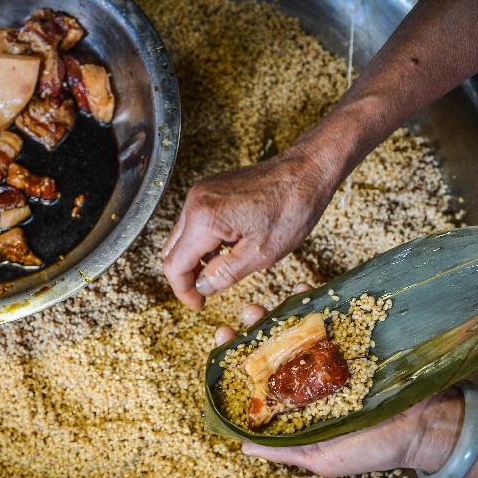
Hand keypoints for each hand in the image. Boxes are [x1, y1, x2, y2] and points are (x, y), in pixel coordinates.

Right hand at [162, 144, 338, 310]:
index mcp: (205, 219)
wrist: (306, 172)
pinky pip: (194, 222)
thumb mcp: (261, 254)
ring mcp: (200, 193)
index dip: (184, 291)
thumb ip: (225, 274)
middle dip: (186, 276)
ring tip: (222, 271)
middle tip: (208, 293)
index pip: (174, 265)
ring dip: (195, 259)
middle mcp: (195, 202)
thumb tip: (202, 287)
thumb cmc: (291, 210)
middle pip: (172, 251)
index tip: (199, 305)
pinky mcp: (209, 189)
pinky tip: (228, 249)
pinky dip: (203, 242)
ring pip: (181, 237)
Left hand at [215, 285, 463, 477]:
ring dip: (277, 313)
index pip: (258, 379)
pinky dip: (315, 302)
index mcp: (297, 406)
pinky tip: (301, 290)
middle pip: (273, 349)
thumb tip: (242, 445)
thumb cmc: (371, 450)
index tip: (222, 341)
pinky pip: (330, 318)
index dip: (238, 360)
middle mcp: (309, 379)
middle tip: (244, 315)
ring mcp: (330, 357)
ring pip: (296, 330)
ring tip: (265, 302)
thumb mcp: (321, 459)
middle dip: (254, 330)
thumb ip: (284, 449)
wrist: (425, 427)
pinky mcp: (353, 341)